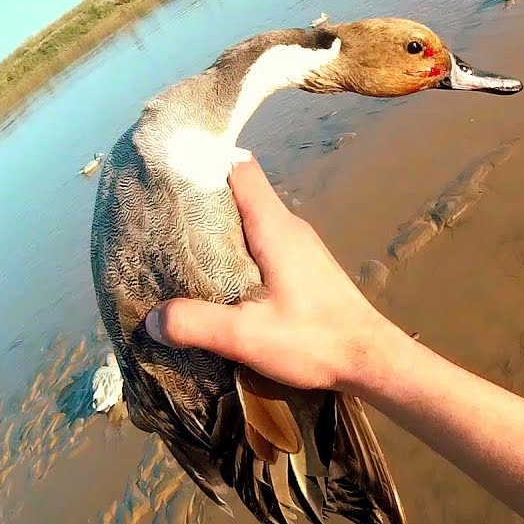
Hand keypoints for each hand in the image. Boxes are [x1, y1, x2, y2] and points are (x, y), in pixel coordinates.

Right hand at [143, 157, 395, 391]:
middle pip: (240, 193)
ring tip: (180, 250)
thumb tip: (151, 319)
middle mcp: (289, 227)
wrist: (372, 359)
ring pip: (251, 220)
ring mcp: (300, 246)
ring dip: (218, 230)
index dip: (204, 164)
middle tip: (161, 219)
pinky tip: (217, 278)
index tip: (168, 174)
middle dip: (201, 201)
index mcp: (275, 228)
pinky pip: (262, 242)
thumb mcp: (248, 335)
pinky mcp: (304, 267)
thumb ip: (197, 324)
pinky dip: (236, 250)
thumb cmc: (315, 340)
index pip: (240, 170)